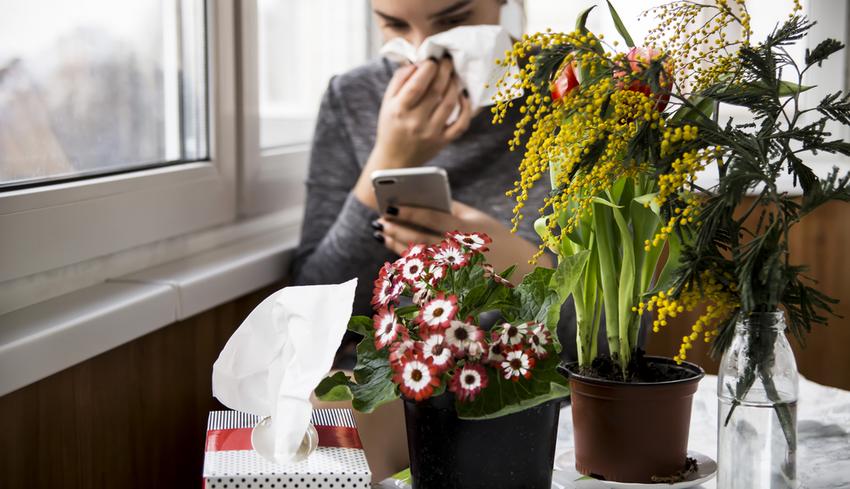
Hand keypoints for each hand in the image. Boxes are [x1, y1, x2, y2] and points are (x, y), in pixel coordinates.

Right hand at [353, 58, 472, 208]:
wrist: (395, 160)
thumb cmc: (391, 126)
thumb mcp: (387, 102)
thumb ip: (400, 80)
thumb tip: (418, 62)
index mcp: (399, 110)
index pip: (417, 85)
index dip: (428, 68)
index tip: (433, 59)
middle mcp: (415, 122)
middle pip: (436, 91)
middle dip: (445, 71)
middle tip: (448, 60)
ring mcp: (431, 133)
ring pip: (450, 103)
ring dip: (455, 85)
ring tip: (454, 75)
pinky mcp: (443, 141)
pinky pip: (461, 124)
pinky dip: (466, 108)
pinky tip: (464, 96)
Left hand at [372, 201, 552, 277]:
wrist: (519, 267)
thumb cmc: (496, 237)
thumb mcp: (477, 218)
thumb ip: (452, 207)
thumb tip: (422, 199)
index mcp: (466, 229)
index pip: (431, 218)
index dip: (408, 212)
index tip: (389, 206)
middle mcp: (459, 250)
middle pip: (420, 238)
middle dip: (396, 229)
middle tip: (379, 221)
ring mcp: (455, 268)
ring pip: (418, 255)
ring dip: (397, 244)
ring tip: (383, 233)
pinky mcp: (452, 281)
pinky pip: (424, 269)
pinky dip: (408, 259)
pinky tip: (396, 249)